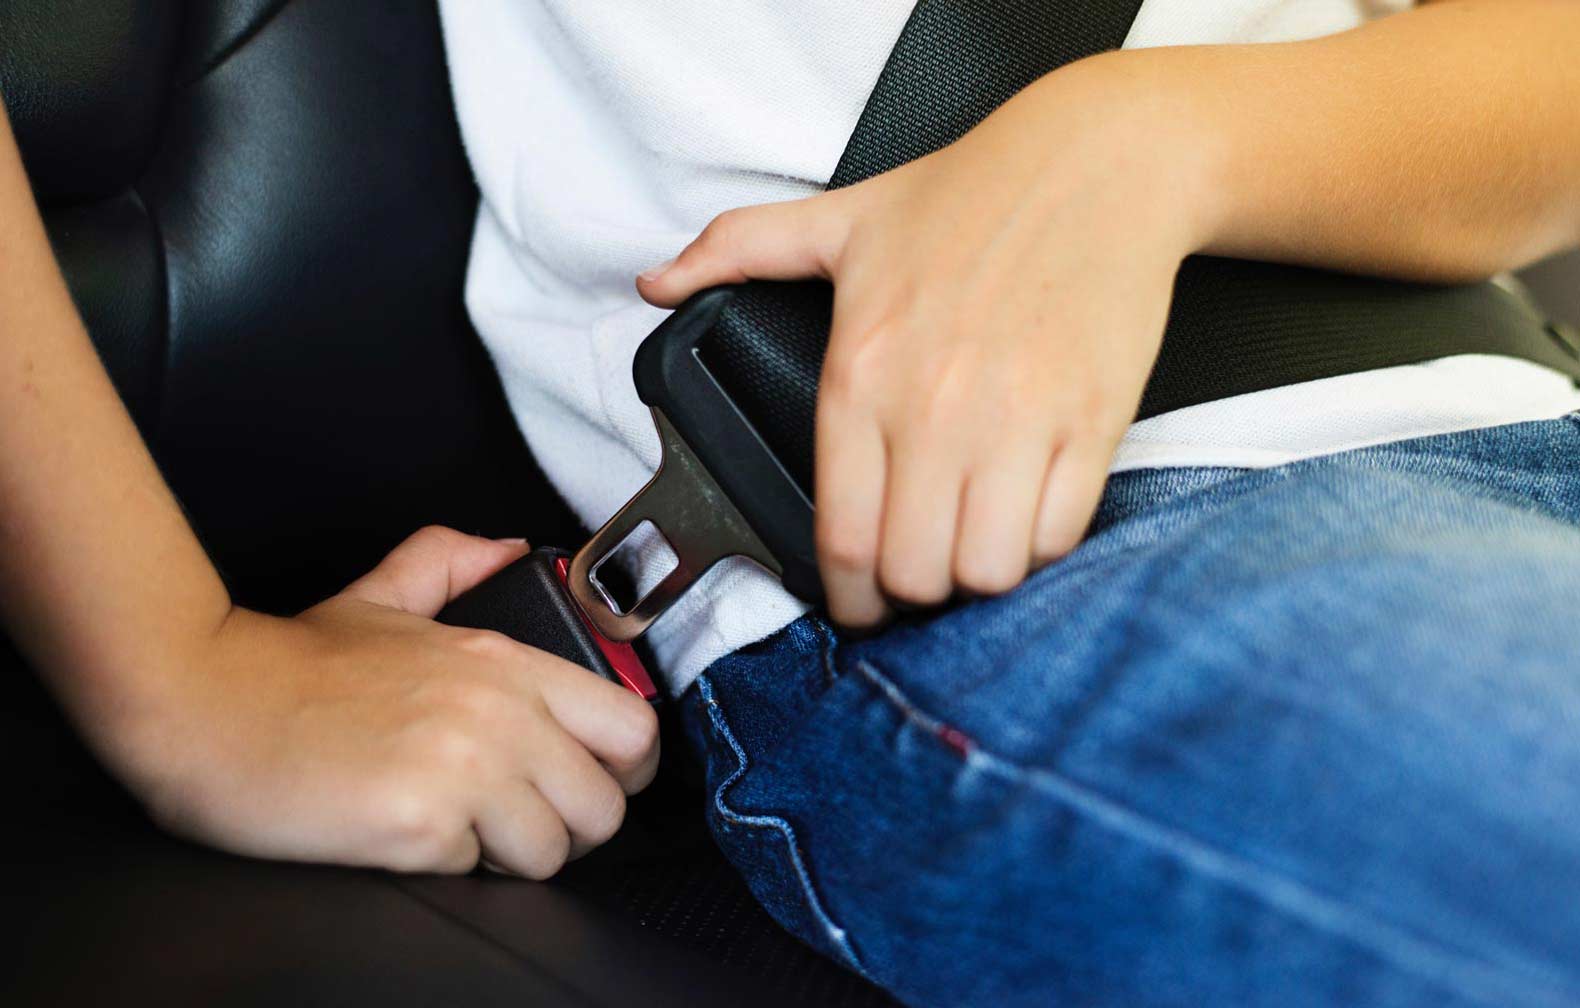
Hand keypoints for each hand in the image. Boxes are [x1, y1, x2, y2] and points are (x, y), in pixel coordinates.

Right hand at [109, 527, 659, 877]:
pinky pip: (479, 874)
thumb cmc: (289, 663)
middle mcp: (500, 712)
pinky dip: (450, 867)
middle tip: (523, 820)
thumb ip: (450, 561)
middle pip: (608, 806)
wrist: (199, 701)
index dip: (625, 769)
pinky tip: (408, 835)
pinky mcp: (420, 826)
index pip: (632, 728)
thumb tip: (510, 548)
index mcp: (505, 660)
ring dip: (513, 855)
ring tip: (463, 830)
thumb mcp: (382, 593)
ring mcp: (465, 770)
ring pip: (554, 852)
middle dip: (573, 825)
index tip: (592, 781)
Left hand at [639, 55, 1219, 625]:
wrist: (1099, 161)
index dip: (848, 597)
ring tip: (974, 546)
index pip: (841, 537)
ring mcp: (1018, 420)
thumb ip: (738, 250)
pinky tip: (1028, 517)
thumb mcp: (841, 216)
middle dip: (912, 593)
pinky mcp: (1092, 423)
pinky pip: (1059, 535)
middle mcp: (934, 408)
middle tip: (920, 573)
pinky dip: (1041, 546)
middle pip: (912, 573)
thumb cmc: (973, 193)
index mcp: (862, 373)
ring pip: (987, 571)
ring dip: (978, 577)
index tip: (859, 604)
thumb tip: (655, 282)